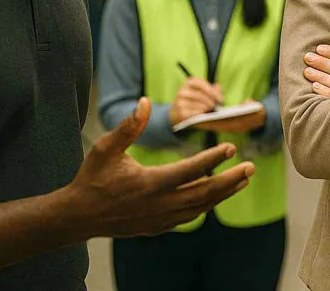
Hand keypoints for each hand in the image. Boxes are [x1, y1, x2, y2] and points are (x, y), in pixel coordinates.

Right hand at [64, 98, 254, 236]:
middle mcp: (158, 205)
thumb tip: (145, 101)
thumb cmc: (92, 177)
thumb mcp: (105, 149)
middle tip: (251, 167)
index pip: (189, 171)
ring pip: (200, 207)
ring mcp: (159, 219)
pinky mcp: (158, 227)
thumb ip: (128, 127)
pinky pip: (190, 216)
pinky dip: (206, 204)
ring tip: (243, 179)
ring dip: (223, 193)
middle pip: (203, 193)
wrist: (78, 216)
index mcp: (148, 184)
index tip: (231, 147)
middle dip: (230, 180)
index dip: (212, 158)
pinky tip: (217, 194)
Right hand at [169, 78, 223, 126]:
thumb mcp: (204, 92)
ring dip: (207, 107)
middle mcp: (182, 90)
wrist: (179, 113)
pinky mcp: (180, 112)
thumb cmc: (195, 100)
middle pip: (200, 95)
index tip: (220, 98)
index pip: (201, 83)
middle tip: (216, 105)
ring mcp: (180, 101)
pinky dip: (201, 113)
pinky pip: (194, 113)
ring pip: (198, 105)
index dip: (212, 91)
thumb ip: (213, 89)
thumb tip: (218, 87)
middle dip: (211, 101)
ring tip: (211, 109)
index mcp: (190, 82)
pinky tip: (203, 113)